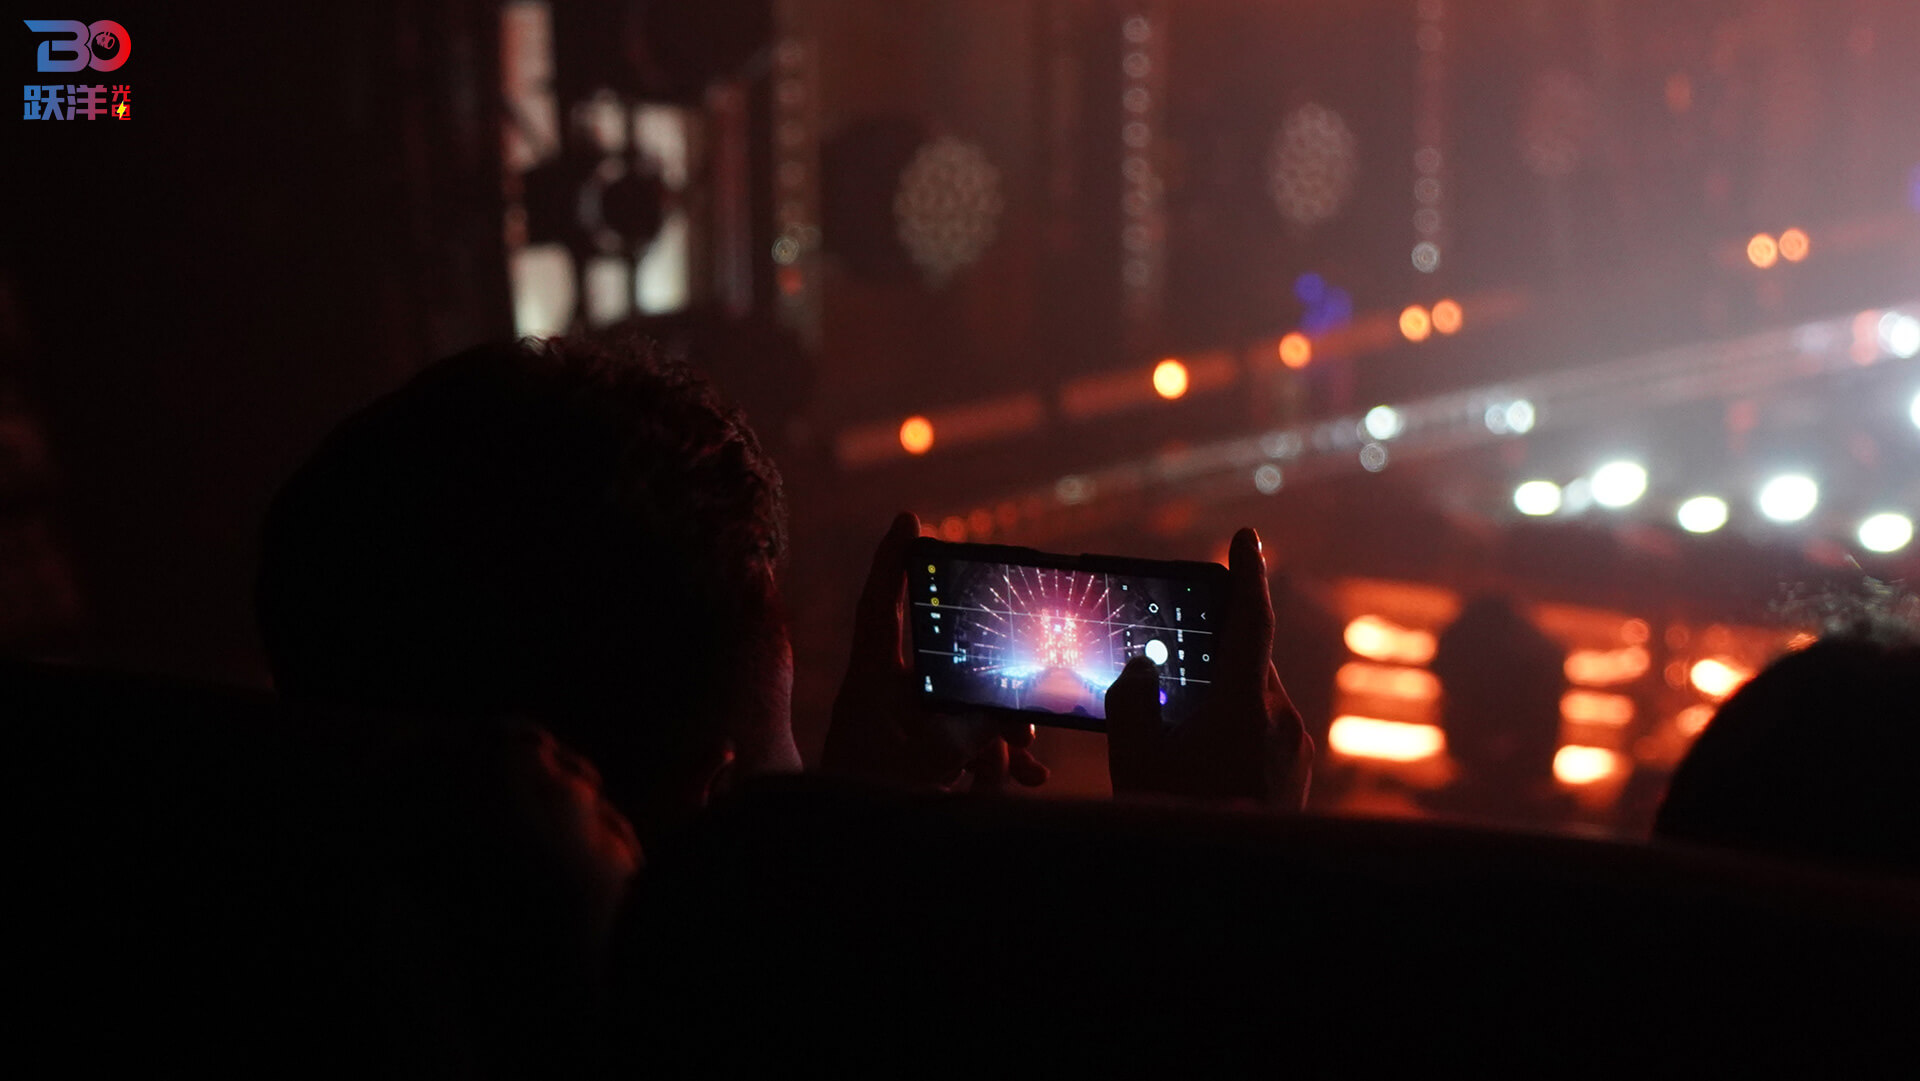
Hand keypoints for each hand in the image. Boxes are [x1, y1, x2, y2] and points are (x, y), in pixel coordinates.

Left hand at [821, 512, 1049, 791]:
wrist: (843, 859)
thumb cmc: (868, 800)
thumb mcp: (927, 762)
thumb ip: (969, 731)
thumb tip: (1005, 720)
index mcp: (870, 682)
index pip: (877, 606)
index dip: (891, 561)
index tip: (909, 520)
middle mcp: (885, 697)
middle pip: (947, 663)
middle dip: (991, 686)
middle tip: (1023, 700)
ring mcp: (902, 728)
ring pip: (965, 708)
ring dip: (1001, 735)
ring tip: (1028, 763)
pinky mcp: (916, 760)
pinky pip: (964, 745)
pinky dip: (994, 760)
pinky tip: (1026, 780)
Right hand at [1105, 528, 1311, 806]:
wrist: (1229, 893)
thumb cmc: (1177, 817)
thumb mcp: (1134, 755)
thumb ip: (1133, 696)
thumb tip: (1146, 669)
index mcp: (1245, 703)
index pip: (1251, 619)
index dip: (1247, 573)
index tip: (1247, 538)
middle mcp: (1281, 719)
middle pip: (1244, 664)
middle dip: (1208, 664)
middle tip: (1170, 679)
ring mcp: (1296, 750)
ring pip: (1252, 701)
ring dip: (1216, 706)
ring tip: (1177, 745)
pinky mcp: (1298, 777)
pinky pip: (1263, 734)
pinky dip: (1232, 734)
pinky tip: (1200, 768)